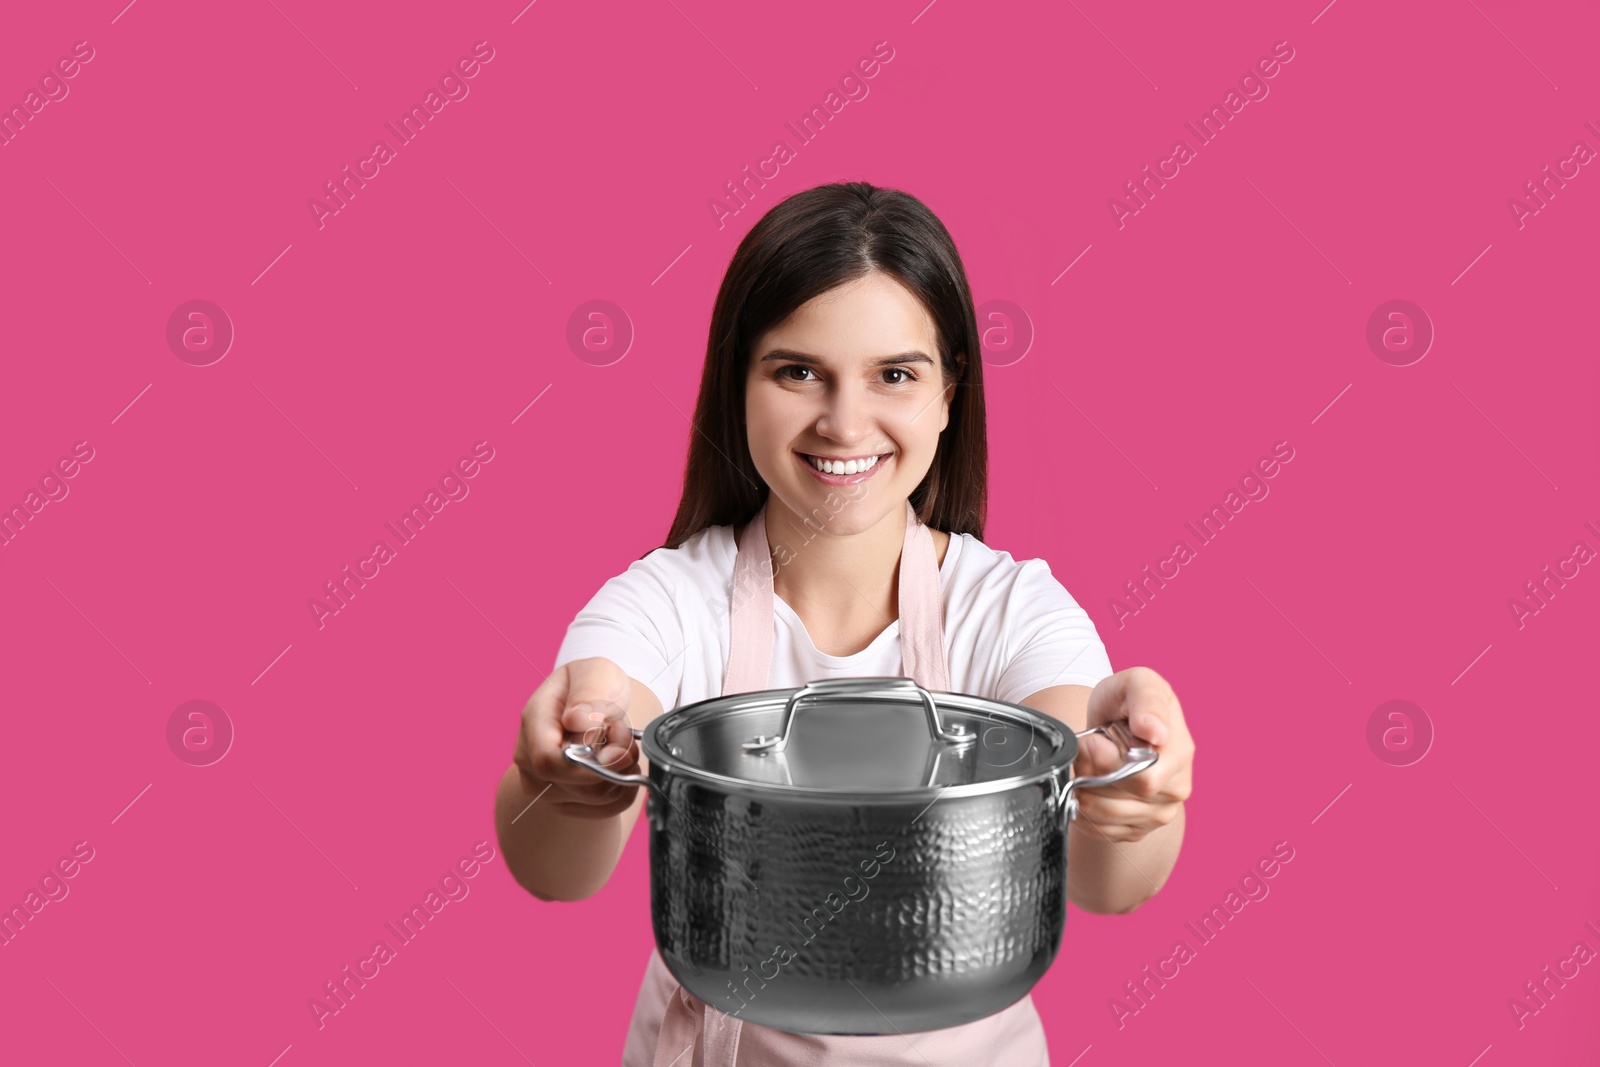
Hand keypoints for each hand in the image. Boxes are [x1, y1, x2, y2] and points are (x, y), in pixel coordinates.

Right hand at [513, 657, 643, 818]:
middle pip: (576, 785)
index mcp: (533, 722)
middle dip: (615, 761)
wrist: (592, 703)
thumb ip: (588, 694)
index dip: (586, 764)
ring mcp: (545, 784)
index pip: (548, 762)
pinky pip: (604, 810)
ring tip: (623, 745)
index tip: (616, 743)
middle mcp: (530, 759)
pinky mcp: (565, 801)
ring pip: (593, 799)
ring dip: (623, 773)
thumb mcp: (595, 672)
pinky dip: (625, 790)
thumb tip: (576, 722)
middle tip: (624, 732)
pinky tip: (625, 768)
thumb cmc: (592, 684)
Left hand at [1072, 666, 1192, 842]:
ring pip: (1107, 818)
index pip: (1143, 779)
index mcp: (1180, 753)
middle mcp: (1176, 787)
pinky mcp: (1139, 829)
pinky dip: (1082, 811)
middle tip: (1086, 749)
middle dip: (1090, 774)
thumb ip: (1147, 700)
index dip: (1107, 762)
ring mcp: (1160, 812)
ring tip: (1086, 766)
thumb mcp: (1137, 682)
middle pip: (1121, 801)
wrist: (1116, 723)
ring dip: (1084, 790)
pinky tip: (1087, 787)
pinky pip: (1102, 831)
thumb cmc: (1127, 701)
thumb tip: (1156, 732)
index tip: (1095, 739)